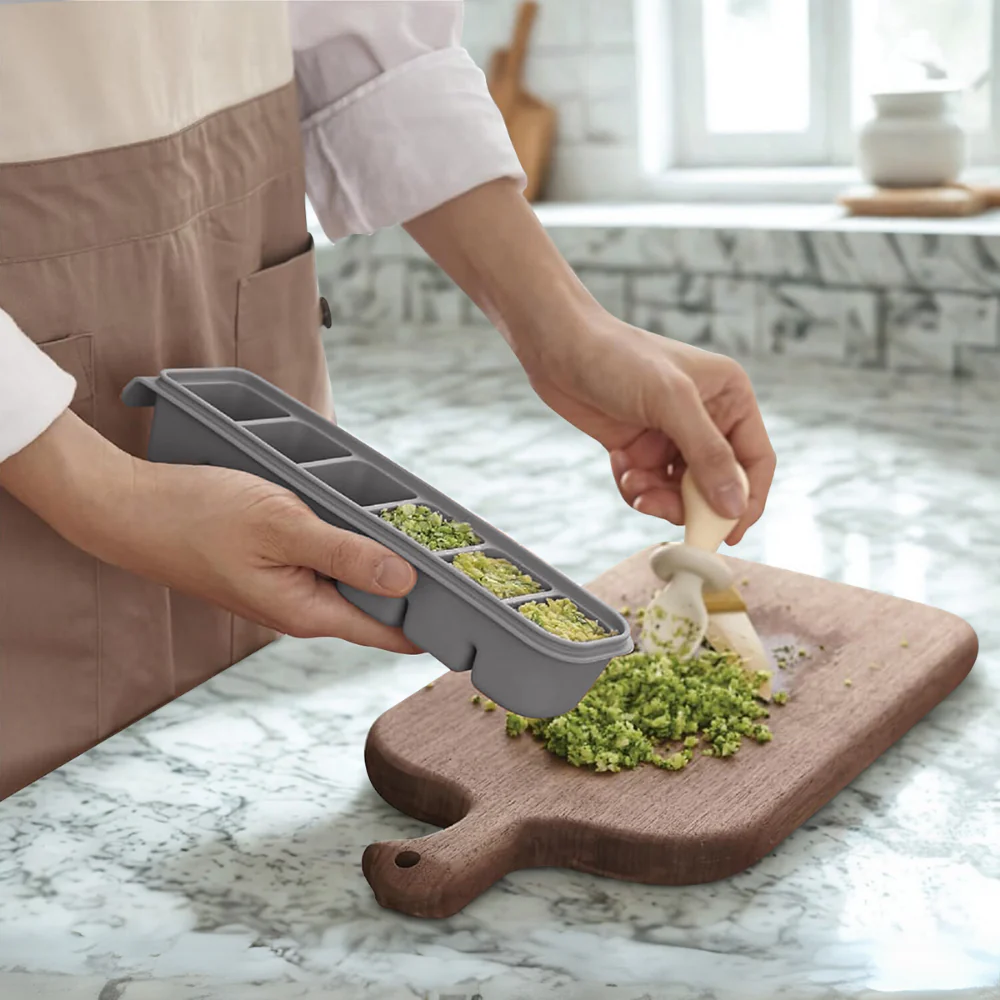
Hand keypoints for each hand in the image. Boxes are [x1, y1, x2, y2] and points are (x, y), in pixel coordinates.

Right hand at [0, 411, 420, 651]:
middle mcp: (302, 609)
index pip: (392, 633)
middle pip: (377, 605)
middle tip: (459, 551)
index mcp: (308, 612)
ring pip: (353, 580)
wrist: (129, 510)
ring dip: (384, 559)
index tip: (477, 606)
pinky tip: (364, 518)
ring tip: (423, 530)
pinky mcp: (273, 568)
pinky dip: (352, 544)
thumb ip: (347, 553)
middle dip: (418, 584)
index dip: (437, 622)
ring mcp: (286, 589)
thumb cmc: (197, 517)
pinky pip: (327, 561)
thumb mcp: (282, 526)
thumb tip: (408, 580)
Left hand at [525, 313, 774, 544]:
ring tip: (633, 481)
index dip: (747, 500)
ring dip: (657, 495)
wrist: (558, 346)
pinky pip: (650, 487)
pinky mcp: (640, 447)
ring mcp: (671, 435)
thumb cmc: (618, 357)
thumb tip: (734, 505)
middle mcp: (707, 418)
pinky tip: (619, 465)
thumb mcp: (670, 401)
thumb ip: (707, 454)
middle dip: (689, 502)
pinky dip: (635, 487)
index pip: (756, 461)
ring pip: (680, 492)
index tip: (728, 534)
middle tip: (660, 507)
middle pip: (717, 484)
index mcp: (730, 397)